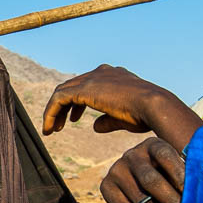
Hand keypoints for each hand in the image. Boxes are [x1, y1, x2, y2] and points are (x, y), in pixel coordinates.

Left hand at [42, 64, 159, 134]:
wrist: (153, 106)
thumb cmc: (145, 114)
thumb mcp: (123, 118)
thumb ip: (107, 120)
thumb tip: (95, 127)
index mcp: (113, 76)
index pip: (86, 85)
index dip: (76, 103)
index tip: (73, 119)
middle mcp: (101, 73)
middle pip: (72, 87)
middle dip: (63, 107)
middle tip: (58, 126)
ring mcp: (92, 78)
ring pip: (62, 92)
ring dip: (54, 111)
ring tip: (51, 129)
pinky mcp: (84, 88)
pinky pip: (58, 98)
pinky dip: (51, 112)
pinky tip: (50, 128)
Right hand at [101, 136, 185, 202]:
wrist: (137, 185)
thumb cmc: (167, 177)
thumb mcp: (175, 169)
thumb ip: (186, 174)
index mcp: (153, 145)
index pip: (166, 156)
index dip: (179, 174)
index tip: (191, 193)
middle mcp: (132, 155)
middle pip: (151, 180)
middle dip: (170, 200)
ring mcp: (117, 170)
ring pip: (139, 199)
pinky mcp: (106, 186)